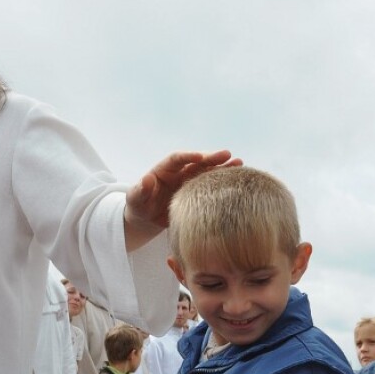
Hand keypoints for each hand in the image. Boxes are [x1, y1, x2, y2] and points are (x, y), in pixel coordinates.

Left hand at [124, 151, 241, 249]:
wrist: (146, 219)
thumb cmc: (138, 206)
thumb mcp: (135, 199)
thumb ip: (139, 190)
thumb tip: (146, 179)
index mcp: (164, 170)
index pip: (176, 158)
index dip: (188, 156)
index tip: (200, 156)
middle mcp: (180, 172)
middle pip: (197, 162)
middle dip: (211, 158)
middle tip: (228, 155)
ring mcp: (190, 182)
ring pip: (208, 172)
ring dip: (223, 168)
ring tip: (239, 163)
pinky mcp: (198, 193)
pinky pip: (212, 186)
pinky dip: (223, 183)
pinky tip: (238, 180)